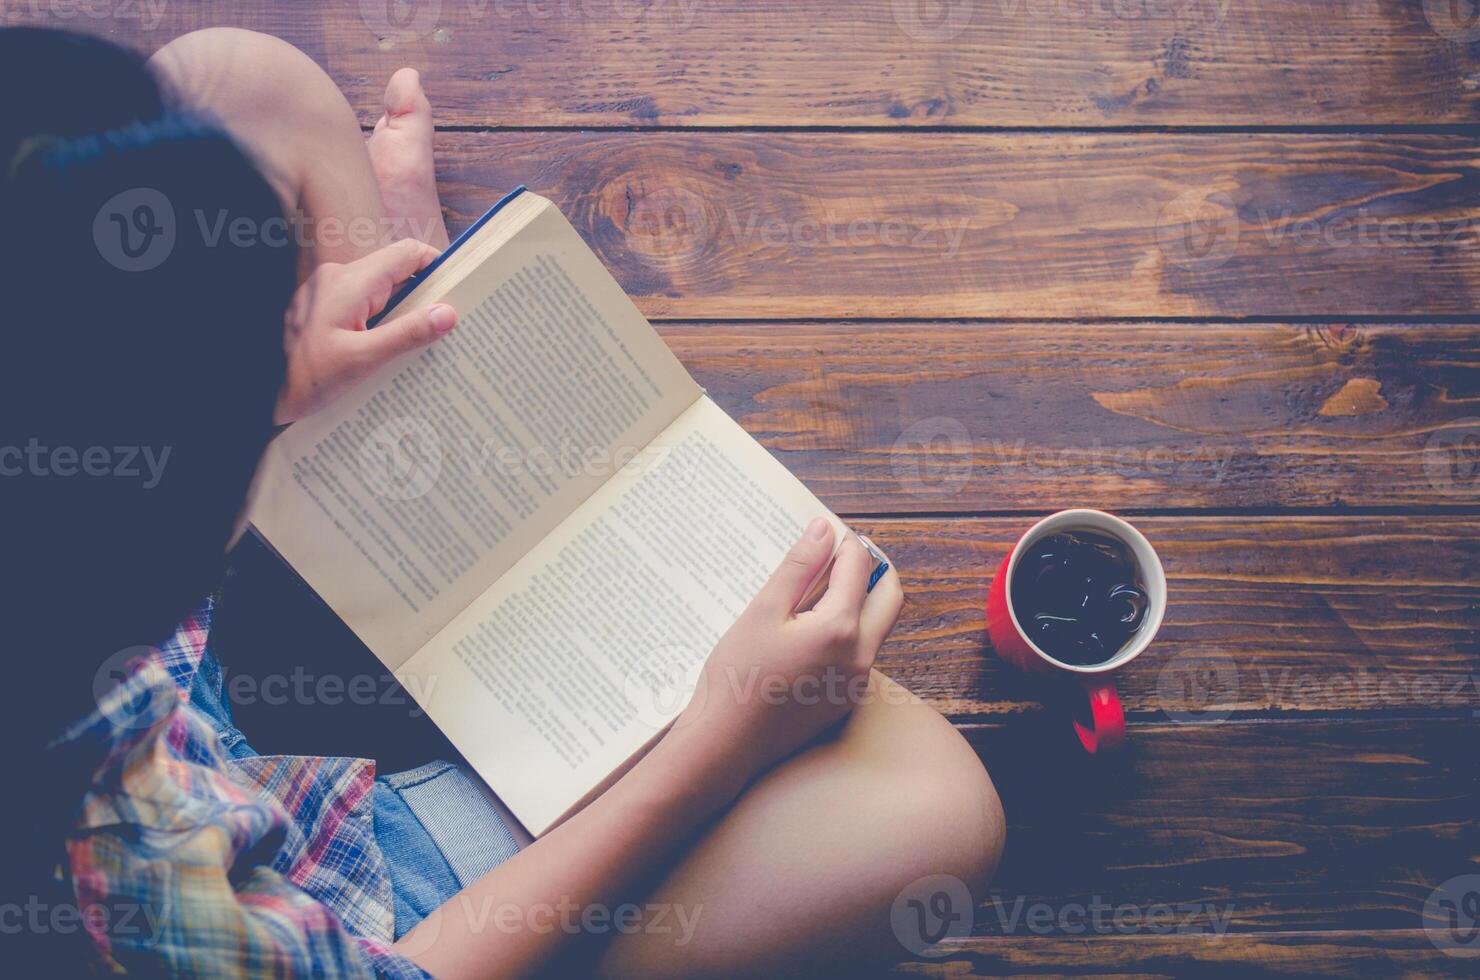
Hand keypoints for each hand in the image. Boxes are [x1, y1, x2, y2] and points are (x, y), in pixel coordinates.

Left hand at [276, 238, 457, 422]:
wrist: (252, 390)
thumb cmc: (300, 376)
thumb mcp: (361, 360)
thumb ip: (406, 335)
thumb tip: (448, 313)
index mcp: (352, 282)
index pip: (407, 254)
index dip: (437, 266)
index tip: (460, 289)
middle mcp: (339, 280)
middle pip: (396, 276)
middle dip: (424, 299)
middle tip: (449, 328)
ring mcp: (328, 295)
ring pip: (380, 295)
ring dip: (402, 318)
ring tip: (421, 349)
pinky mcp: (321, 313)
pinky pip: (362, 311)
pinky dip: (380, 327)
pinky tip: (386, 357)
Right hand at [678, 518, 903, 775]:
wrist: (727, 743)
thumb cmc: (737, 675)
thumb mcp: (763, 611)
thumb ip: (799, 566)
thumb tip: (824, 530)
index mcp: (841, 628)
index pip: (859, 566)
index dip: (845, 542)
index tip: (827, 532)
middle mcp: (860, 655)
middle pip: (889, 595)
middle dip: (873, 567)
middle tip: (842, 555)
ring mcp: (857, 681)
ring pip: (878, 626)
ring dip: (861, 600)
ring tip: (816, 591)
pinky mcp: (847, 699)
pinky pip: (861, 654)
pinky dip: (848, 631)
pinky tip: (808, 632)